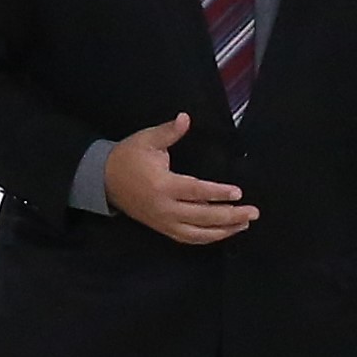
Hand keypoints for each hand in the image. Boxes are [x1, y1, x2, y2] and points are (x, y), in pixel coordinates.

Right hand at [104, 113, 258, 247]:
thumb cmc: (128, 157)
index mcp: (163, 185)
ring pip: (198, 233)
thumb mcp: (147, 140)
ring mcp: (164, 222)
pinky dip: (207, 238)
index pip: (196, 191)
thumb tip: (185, 118)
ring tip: (244, 223)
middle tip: (253, 212)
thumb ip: (169, 131)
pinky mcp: (162, 228)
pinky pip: (188, 238)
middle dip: (230, 216)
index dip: (218, 193)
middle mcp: (165, 208)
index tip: (238, 193)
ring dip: (223, 231)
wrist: (103, 180)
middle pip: (203, 216)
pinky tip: (223, 232)